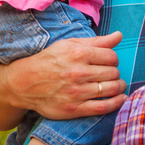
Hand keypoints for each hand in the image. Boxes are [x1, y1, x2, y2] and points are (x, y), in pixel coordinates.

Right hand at [6, 31, 127, 119]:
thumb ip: (97, 41)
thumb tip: (119, 35)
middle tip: (110, 74)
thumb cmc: (49, 60)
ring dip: (118, 87)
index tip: (109, 62)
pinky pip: (103, 107)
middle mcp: (78, 73)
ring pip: (111, 89)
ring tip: (117, 86)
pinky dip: (116, 103)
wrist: (24, 83)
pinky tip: (120, 99)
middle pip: (113, 73)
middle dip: (115, 73)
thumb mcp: (70, 44)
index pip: (112, 57)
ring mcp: (76, 92)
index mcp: (79, 54)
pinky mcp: (74, 108)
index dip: (113, 59)